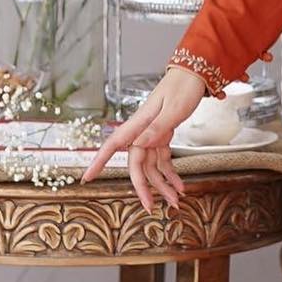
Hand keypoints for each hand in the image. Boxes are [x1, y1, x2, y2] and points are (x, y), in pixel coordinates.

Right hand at [80, 68, 206, 212]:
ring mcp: (152, 134)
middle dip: (143, 187)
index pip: (114, 145)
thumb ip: (157, 128)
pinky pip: (163, 159)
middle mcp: (142, 132)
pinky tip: (180, 186)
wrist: (194, 74)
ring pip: (152, 166)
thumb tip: (139, 144)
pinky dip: (171, 174)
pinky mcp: (163, 135)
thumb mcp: (173, 109)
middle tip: (150, 207)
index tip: (87, 177)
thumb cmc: (183, 88)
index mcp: (139, 124)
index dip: (99, 161)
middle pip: (137, 164)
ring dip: (163, 185)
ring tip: (176, 201)